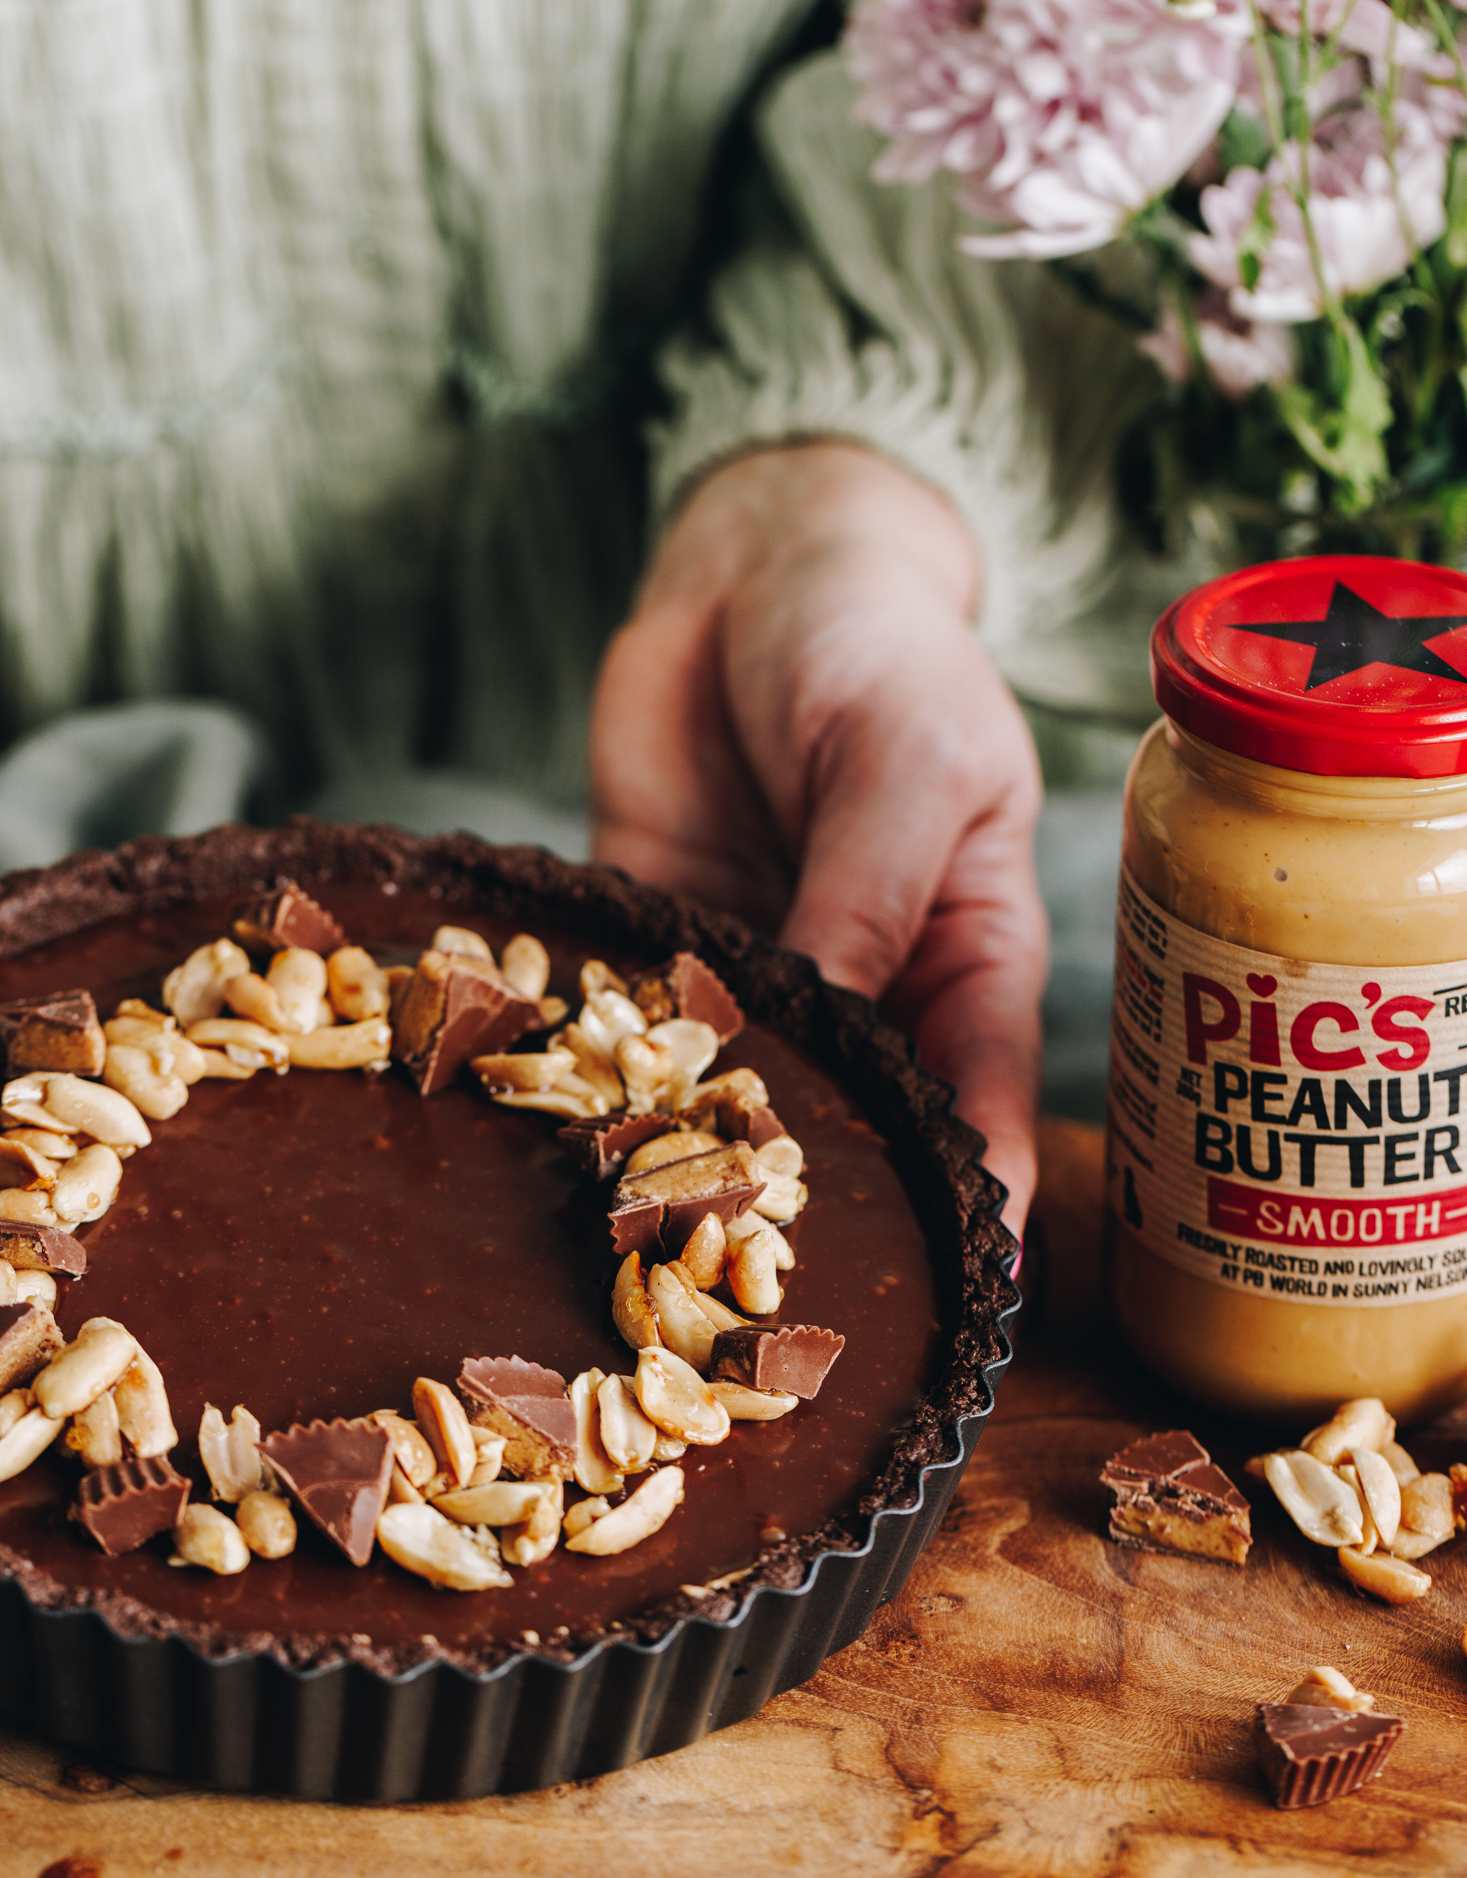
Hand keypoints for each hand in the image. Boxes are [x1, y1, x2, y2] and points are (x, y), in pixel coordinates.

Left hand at [590, 442, 1046, 1235]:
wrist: (755, 567)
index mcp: (962, 958)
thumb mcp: (904, 761)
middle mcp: (866, 991)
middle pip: (854, 1130)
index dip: (976, 1207)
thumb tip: (831, 1036)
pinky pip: (626, 1024)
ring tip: (653, 1252)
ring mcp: (756, 974)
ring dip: (693, 1158)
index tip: (956, 1300)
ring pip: (731, 1093)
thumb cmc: (877, 647)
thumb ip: (867, 898)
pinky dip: (597, 1070)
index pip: (982, 1108)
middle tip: (774, 1310)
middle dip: (819, 1212)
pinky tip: (558, 1131)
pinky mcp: (654, 942)